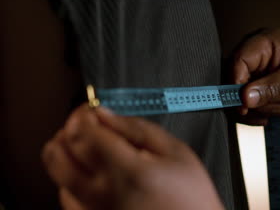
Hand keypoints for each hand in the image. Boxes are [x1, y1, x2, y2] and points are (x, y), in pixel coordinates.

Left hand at [42, 104, 223, 209]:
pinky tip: (87, 172)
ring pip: (58, 177)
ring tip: (84, 145)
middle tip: (82, 123)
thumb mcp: (176, 151)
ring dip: (65, 154)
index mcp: (129, 171)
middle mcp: (105, 194)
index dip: (81, 115)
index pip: (84, 134)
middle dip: (66, 131)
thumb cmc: (191, 196)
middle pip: (59, 155)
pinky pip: (66, 199)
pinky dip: (68, 179)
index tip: (91, 109)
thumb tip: (107, 114)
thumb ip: (138, 129)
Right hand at [231, 29, 279, 196]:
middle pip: (231, 75)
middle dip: (244, 97)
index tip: (242, 101)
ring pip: (232, 93)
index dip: (237, 79)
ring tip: (272, 111)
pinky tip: (267, 117)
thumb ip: (268, 90)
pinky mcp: (248, 90)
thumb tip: (244, 97)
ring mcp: (250, 73)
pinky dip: (249, 116)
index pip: (240, 57)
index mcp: (267, 41)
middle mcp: (255, 54)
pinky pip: (236, 105)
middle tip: (254, 110)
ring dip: (250, 109)